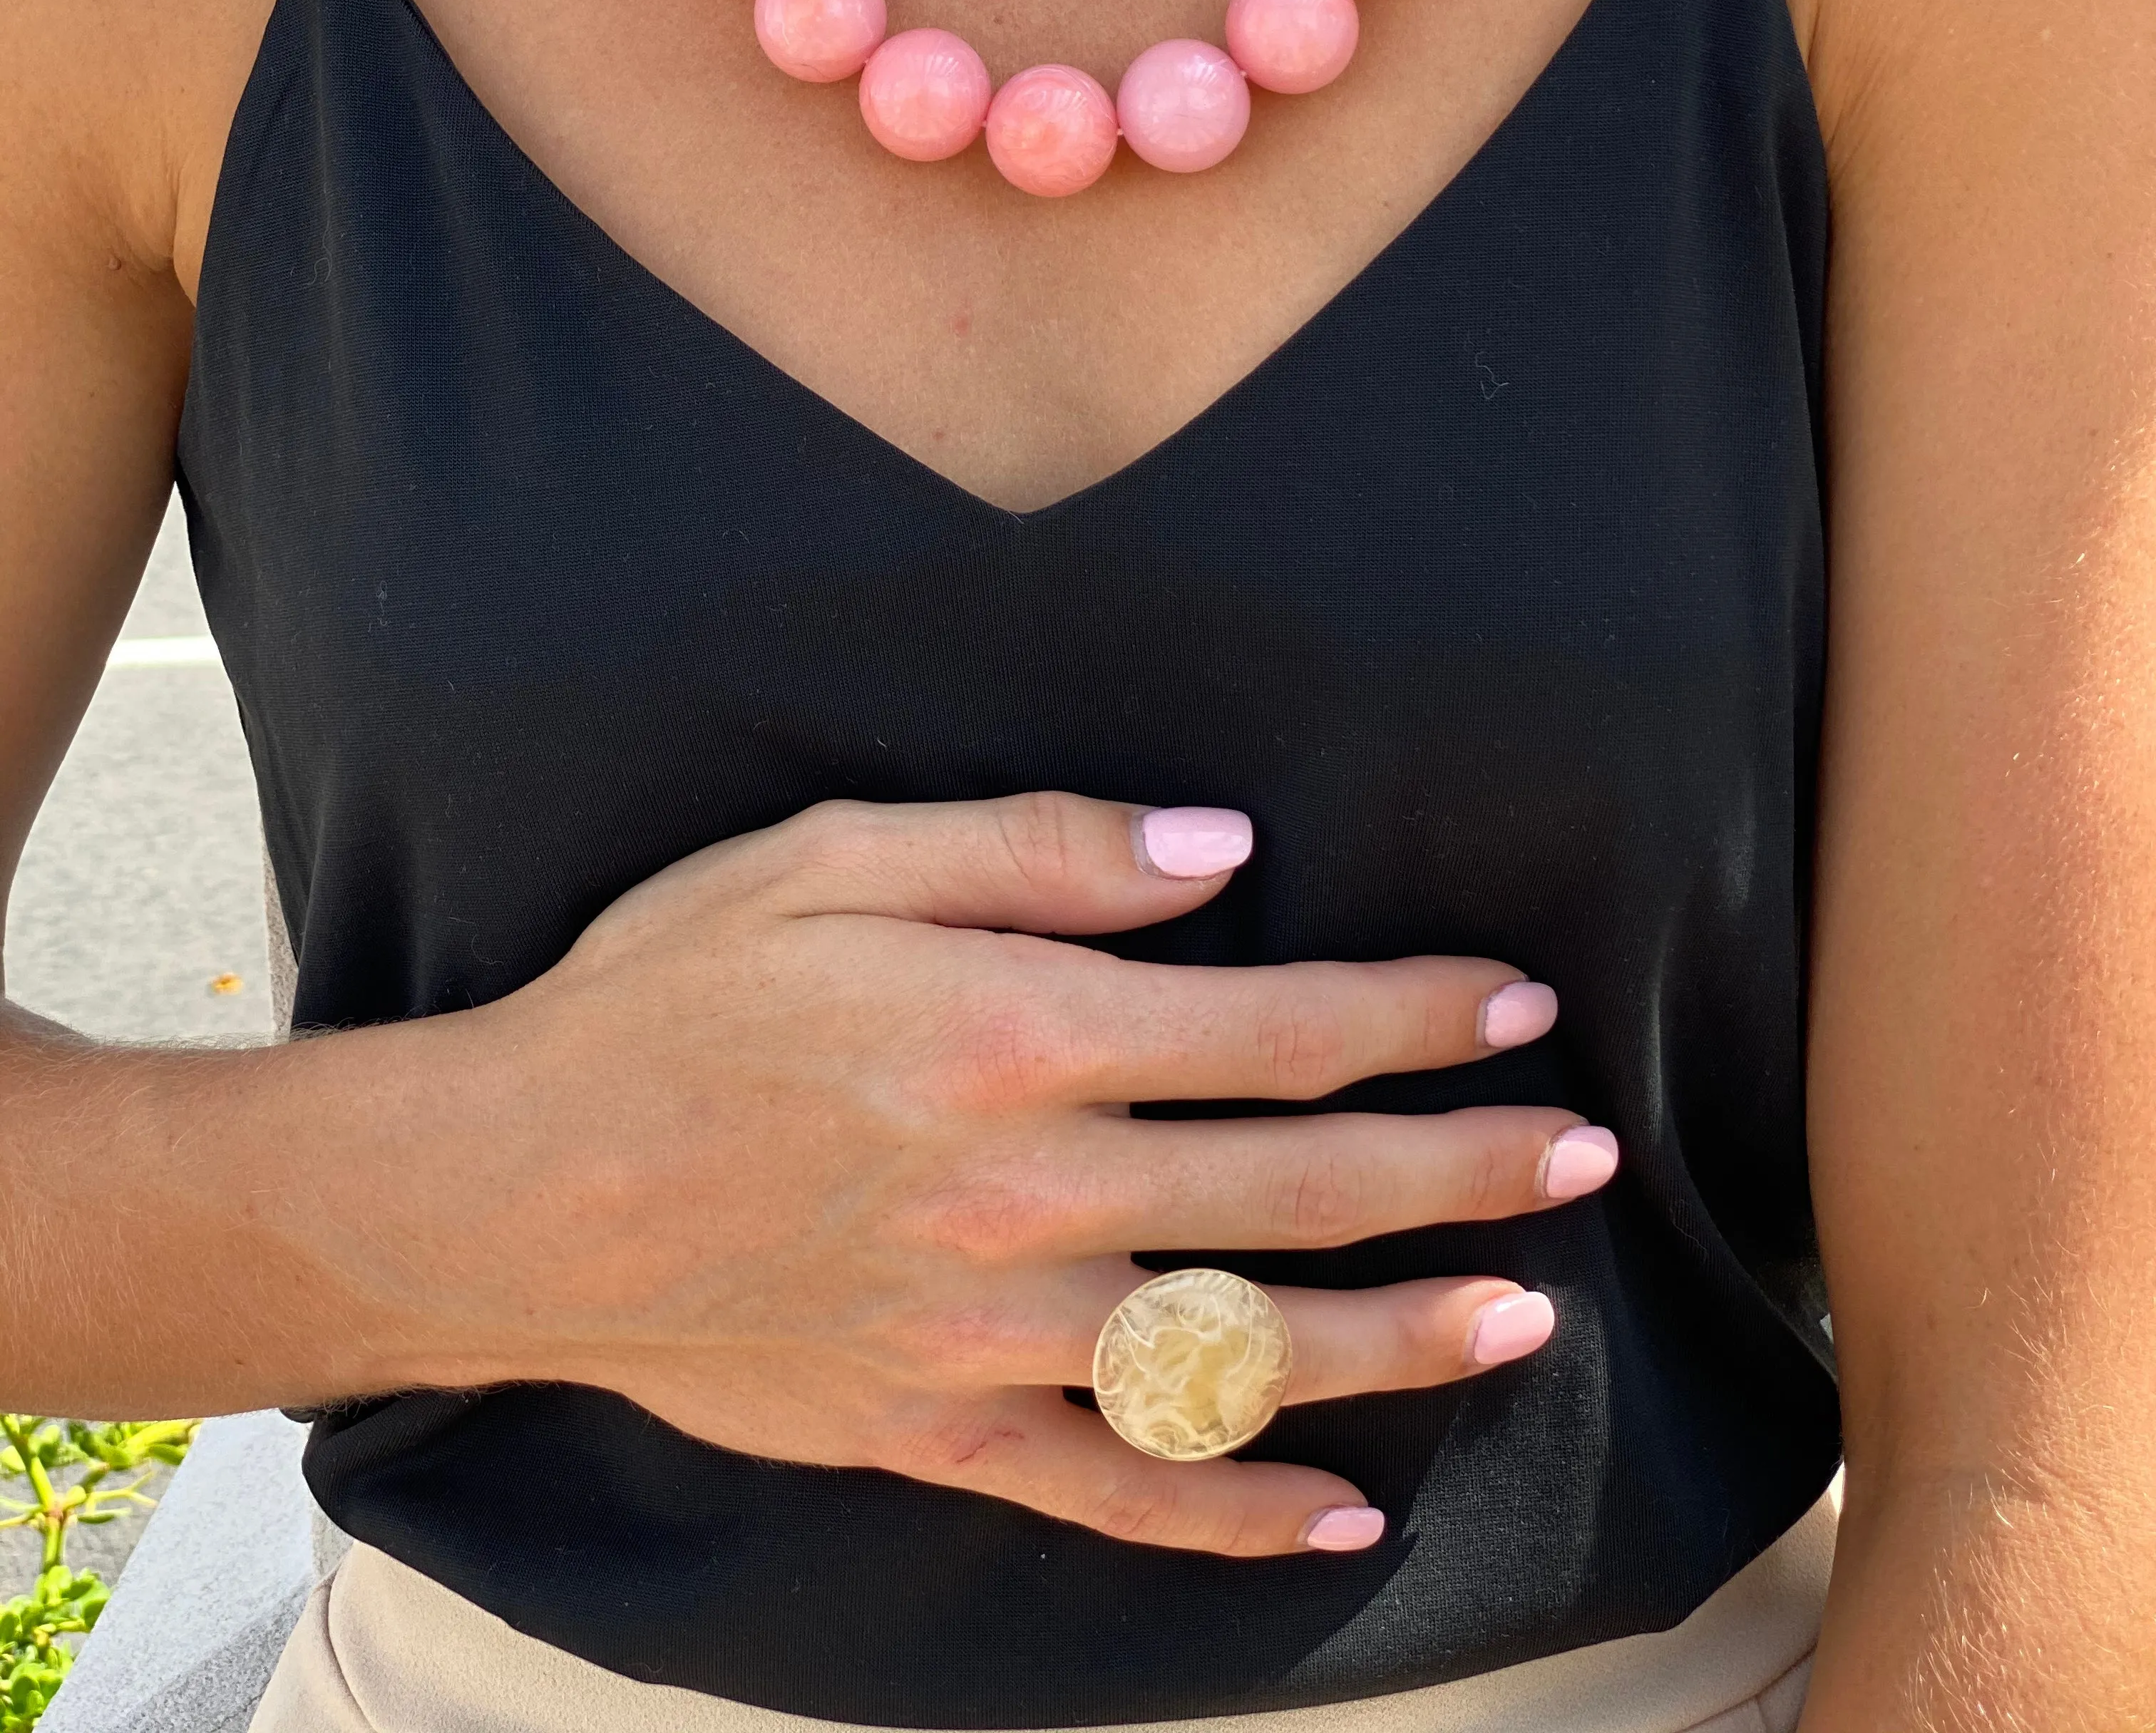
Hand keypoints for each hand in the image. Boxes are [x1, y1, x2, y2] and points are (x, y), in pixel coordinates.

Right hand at [473, 792, 1615, 1555]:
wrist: (507, 1187)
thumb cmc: (665, 995)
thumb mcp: (829, 857)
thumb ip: (1038, 852)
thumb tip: (1223, 855)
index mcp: (1015, 1033)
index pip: (1279, 1029)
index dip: (1416, 1017)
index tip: (1518, 1008)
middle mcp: (1031, 1192)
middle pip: (1298, 1187)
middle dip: (1461, 1167)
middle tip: (1586, 1155)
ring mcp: (988, 1330)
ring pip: (1244, 1347)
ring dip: (1401, 1334)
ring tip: (1525, 1317)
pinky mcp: (932, 1428)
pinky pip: (1112, 1493)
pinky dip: (1232, 1514)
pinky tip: (1340, 1515)